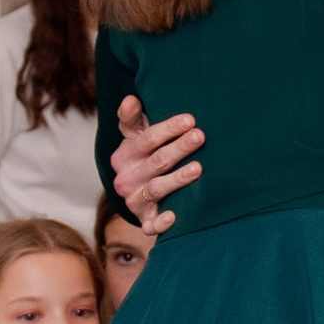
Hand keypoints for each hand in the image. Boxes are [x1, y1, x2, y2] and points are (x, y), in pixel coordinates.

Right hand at [111, 91, 201, 232]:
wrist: (138, 191)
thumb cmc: (143, 155)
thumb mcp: (134, 135)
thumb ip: (131, 118)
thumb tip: (130, 99)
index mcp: (123, 156)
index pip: (146, 140)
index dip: (168, 129)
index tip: (190, 119)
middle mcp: (126, 179)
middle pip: (156, 162)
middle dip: (179, 148)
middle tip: (200, 136)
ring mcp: (135, 201)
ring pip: (157, 188)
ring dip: (177, 179)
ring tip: (198, 167)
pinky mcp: (145, 220)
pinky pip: (151, 225)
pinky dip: (161, 222)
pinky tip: (174, 216)